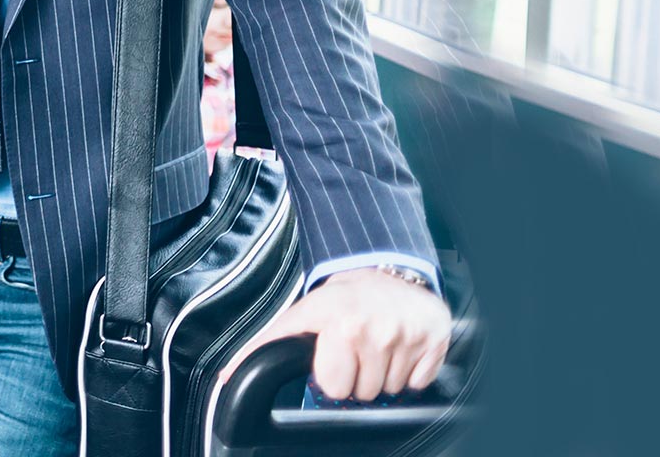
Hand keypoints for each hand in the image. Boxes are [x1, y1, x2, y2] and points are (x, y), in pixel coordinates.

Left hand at [232, 267, 449, 401]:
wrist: (388, 266)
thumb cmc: (343, 295)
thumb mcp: (302, 311)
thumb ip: (267, 343)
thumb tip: (227, 377)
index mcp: (334, 319)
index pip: (332, 386)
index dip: (329, 375)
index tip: (330, 358)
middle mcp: (371, 327)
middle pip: (361, 393)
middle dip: (355, 376)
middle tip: (354, 347)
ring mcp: (405, 335)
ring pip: (388, 391)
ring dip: (381, 373)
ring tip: (374, 343)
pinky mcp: (433, 340)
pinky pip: (417, 383)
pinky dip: (409, 371)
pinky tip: (398, 346)